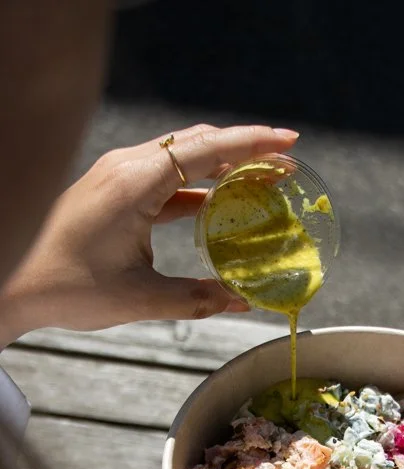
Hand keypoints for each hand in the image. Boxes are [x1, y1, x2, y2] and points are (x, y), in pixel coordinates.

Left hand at [0, 124, 298, 346]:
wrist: (12, 282)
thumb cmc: (69, 287)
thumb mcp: (141, 298)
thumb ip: (196, 299)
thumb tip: (242, 303)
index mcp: (136, 183)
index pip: (206, 149)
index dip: (253, 144)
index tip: (289, 143)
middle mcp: (127, 167)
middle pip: (198, 143)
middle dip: (246, 150)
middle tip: (286, 164)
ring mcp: (117, 175)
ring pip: (181, 157)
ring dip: (223, 166)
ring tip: (261, 181)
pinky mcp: (112, 190)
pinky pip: (164, 178)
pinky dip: (197, 186)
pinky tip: (220, 205)